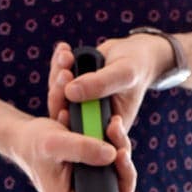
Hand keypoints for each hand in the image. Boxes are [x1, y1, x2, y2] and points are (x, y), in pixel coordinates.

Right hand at [10, 112, 137, 191]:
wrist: (26, 136)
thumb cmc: (35, 144)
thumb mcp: (55, 144)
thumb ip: (82, 149)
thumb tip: (113, 155)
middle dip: (124, 168)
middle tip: (120, 146)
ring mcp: (91, 184)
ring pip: (119, 173)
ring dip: (121, 148)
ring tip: (113, 126)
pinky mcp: (95, 170)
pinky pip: (114, 161)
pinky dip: (115, 143)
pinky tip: (109, 127)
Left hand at [48, 36, 172, 131]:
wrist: (131, 54)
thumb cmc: (135, 67)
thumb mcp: (124, 74)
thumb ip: (101, 84)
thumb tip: (70, 92)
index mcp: (110, 130)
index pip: (87, 141)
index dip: (72, 129)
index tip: (66, 110)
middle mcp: (93, 123)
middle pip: (66, 121)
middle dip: (60, 95)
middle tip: (64, 73)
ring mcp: (80, 108)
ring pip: (58, 100)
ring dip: (57, 76)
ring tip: (66, 56)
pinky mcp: (71, 93)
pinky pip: (57, 84)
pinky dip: (58, 65)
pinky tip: (64, 49)